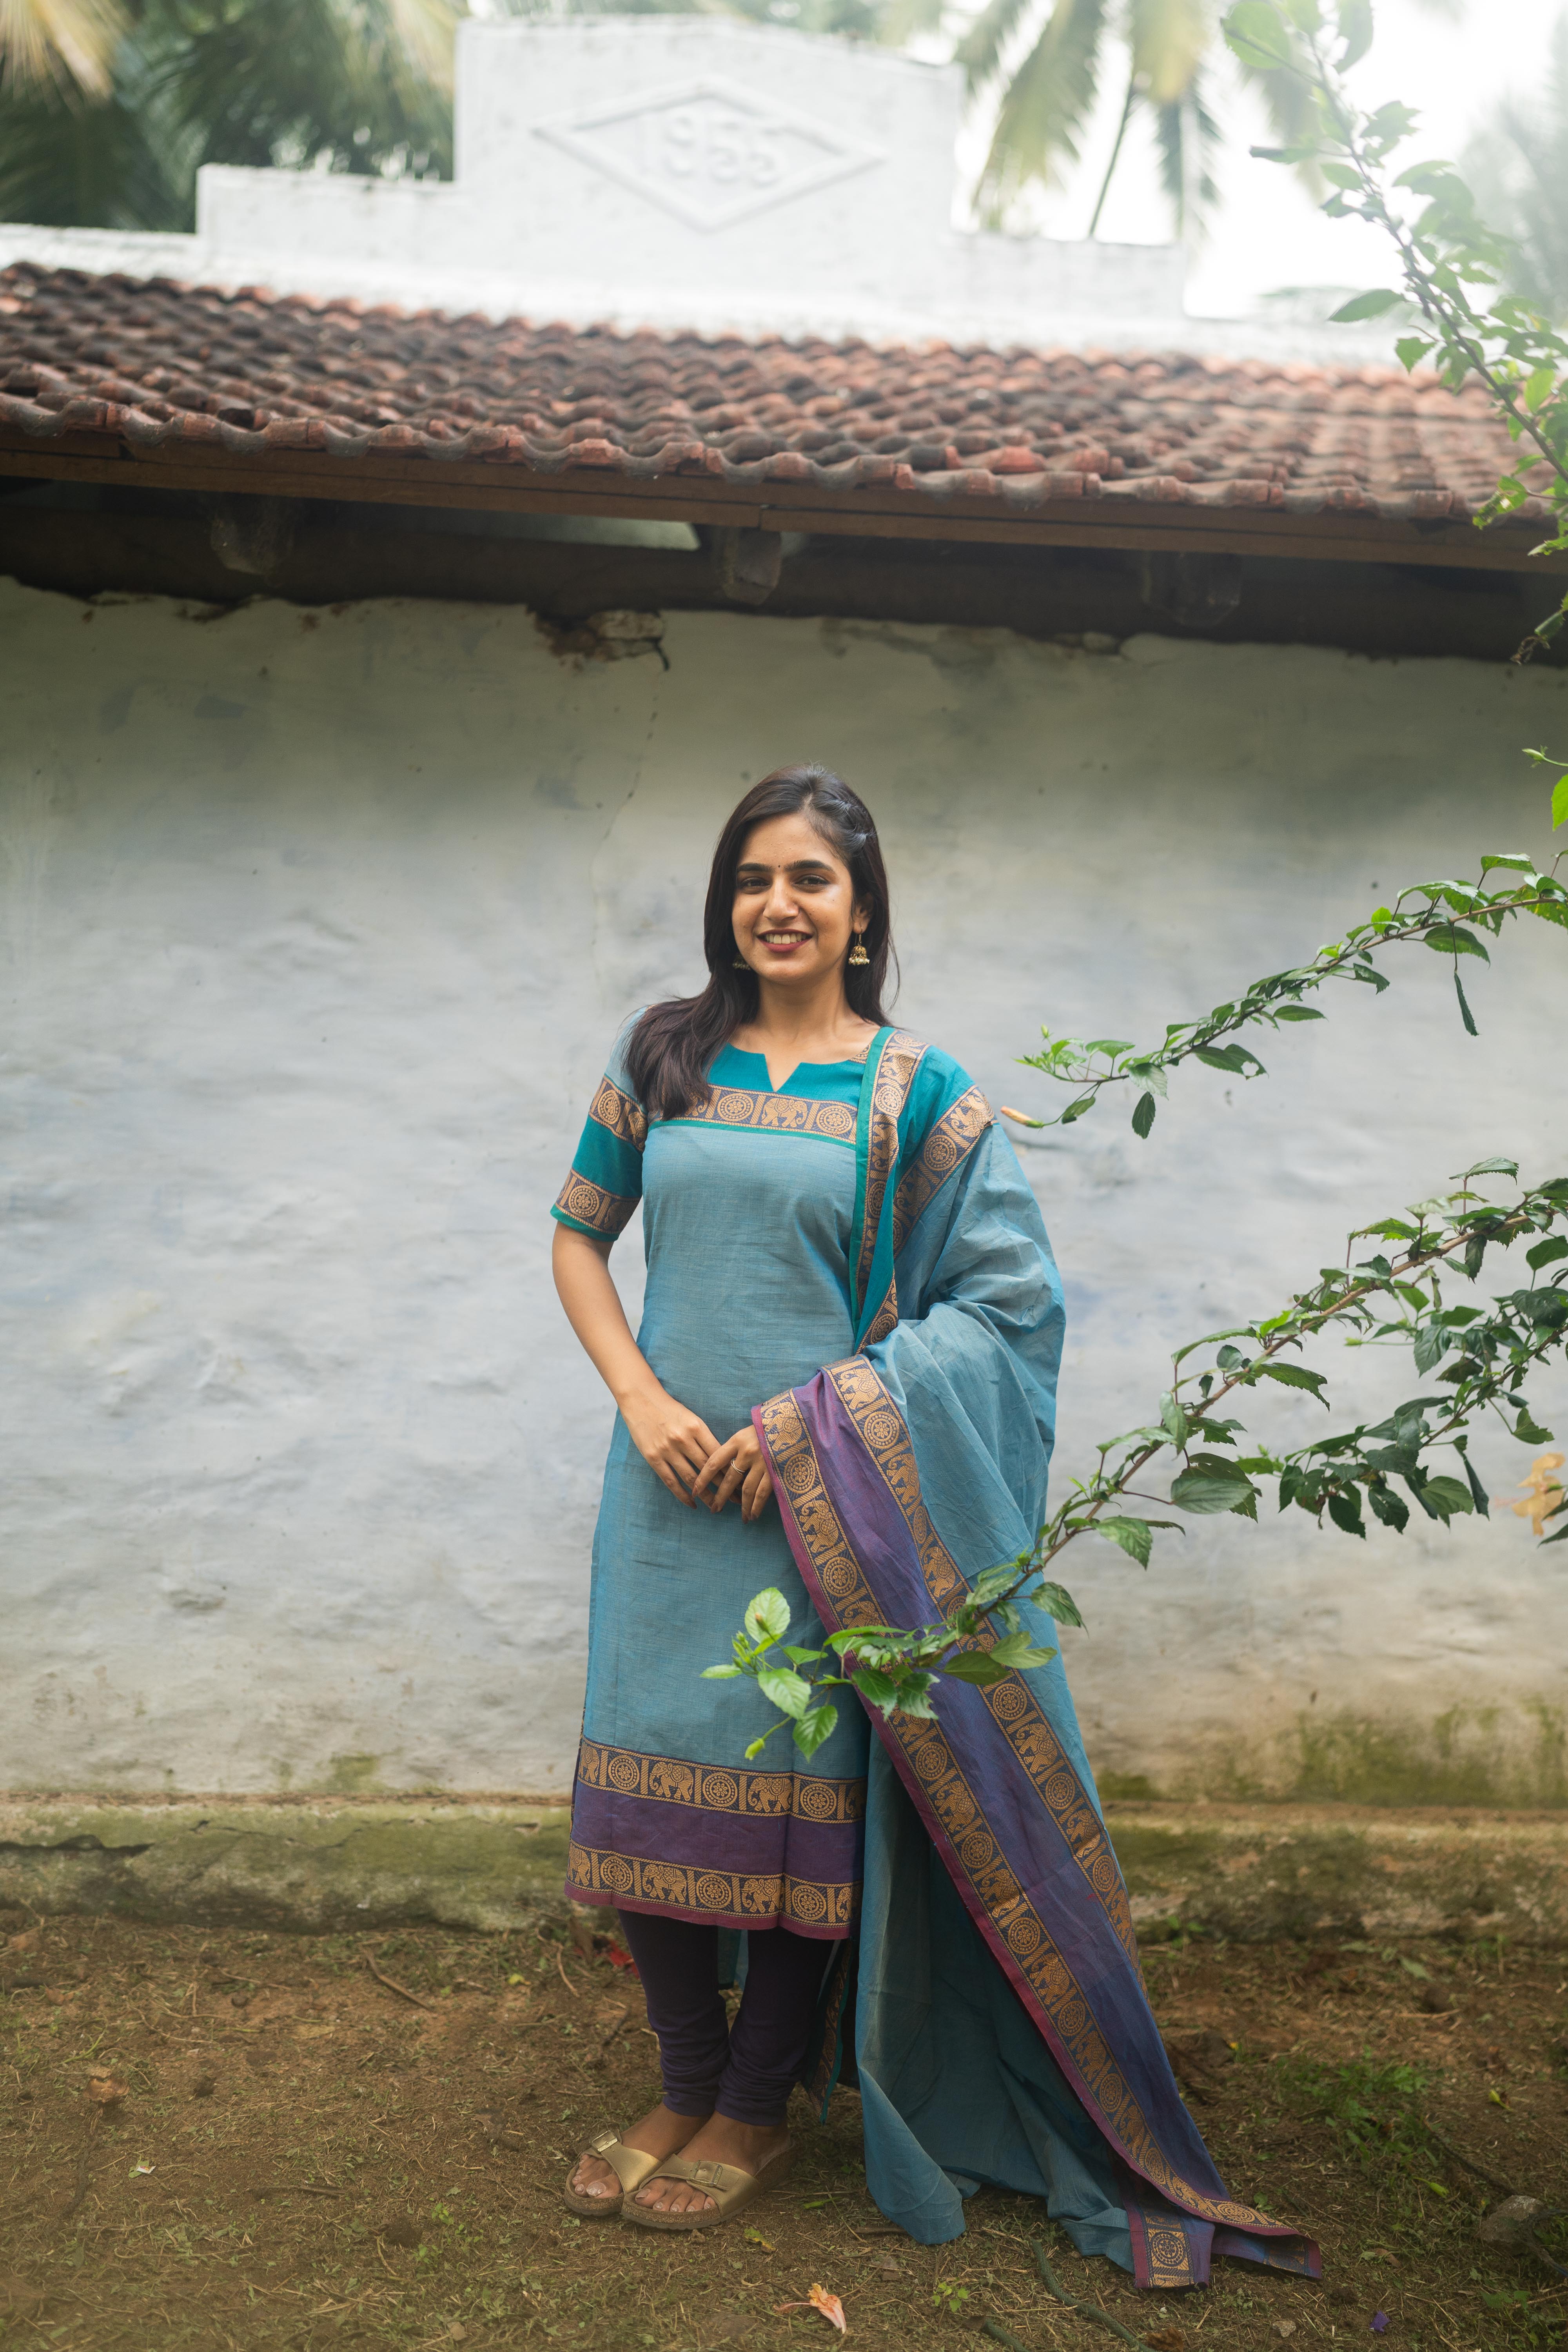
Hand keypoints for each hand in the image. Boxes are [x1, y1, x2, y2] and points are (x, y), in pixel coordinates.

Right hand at [621, 1386, 723, 1507]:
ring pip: (691, 1478)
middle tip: (735, 1499)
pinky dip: (683, 1495)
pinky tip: (693, 1504)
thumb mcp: (692, 1418)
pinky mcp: (653, 1458)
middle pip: (708, 1468)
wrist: (641, 1400)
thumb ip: (704, 1437)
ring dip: (705, 1494)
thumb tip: (723, 1459)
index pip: (718, 1454)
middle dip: (724, 1486)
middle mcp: (683, 1439)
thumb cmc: (670, 1409)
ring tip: (716, 1505)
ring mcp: (667, 1450)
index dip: (731, 1470)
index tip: (741, 1481)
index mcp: (696, 1427)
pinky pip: (671, 1482)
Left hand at [691, 1424, 774, 1522]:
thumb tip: (723, 1469)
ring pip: (746, 1490)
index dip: (703, 1479)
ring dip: (742, 1506)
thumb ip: (735, 1449)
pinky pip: (763, 1493)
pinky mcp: (775, 1470)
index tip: (695, 1490)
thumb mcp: (747, 1432)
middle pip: (729, 1480)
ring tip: (741, 1518)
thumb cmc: (768, 1428)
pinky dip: (757, 1506)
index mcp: (737, 1440)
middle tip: (714, 1509)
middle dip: (720, 1497)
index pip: (714, 1462)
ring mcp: (762, 1462)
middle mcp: (747, 1452)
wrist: (794, 1423)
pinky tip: (753, 1514)